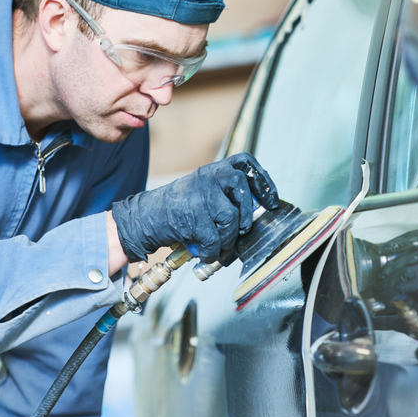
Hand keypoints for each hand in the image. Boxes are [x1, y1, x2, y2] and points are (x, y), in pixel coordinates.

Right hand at [110, 153, 278, 262]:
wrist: (146, 217)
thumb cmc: (178, 208)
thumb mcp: (202, 191)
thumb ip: (225, 196)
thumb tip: (252, 214)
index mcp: (214, 170)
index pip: (246, 164)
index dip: (263, 181)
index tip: (271, 200)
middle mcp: (209, 177)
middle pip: (242, 190)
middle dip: (245, 214)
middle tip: (242, 229)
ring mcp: (201, 196)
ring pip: (230, 218)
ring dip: (228, 237)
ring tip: (219, 244)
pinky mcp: (194, 217)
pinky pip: (215, 238)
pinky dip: (213, 251)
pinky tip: (207, 252)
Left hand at [362, 233, 417, 313]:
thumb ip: (409, 256)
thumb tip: (382, 254)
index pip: (406, 242)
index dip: (390, 246)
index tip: (378, 250)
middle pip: (401, 260)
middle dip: (387, 269)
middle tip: (377, 278)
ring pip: (400, 274)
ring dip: (386, 283)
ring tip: (377, 289)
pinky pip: (402, 286)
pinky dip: (390, 292)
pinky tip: (384, 295)